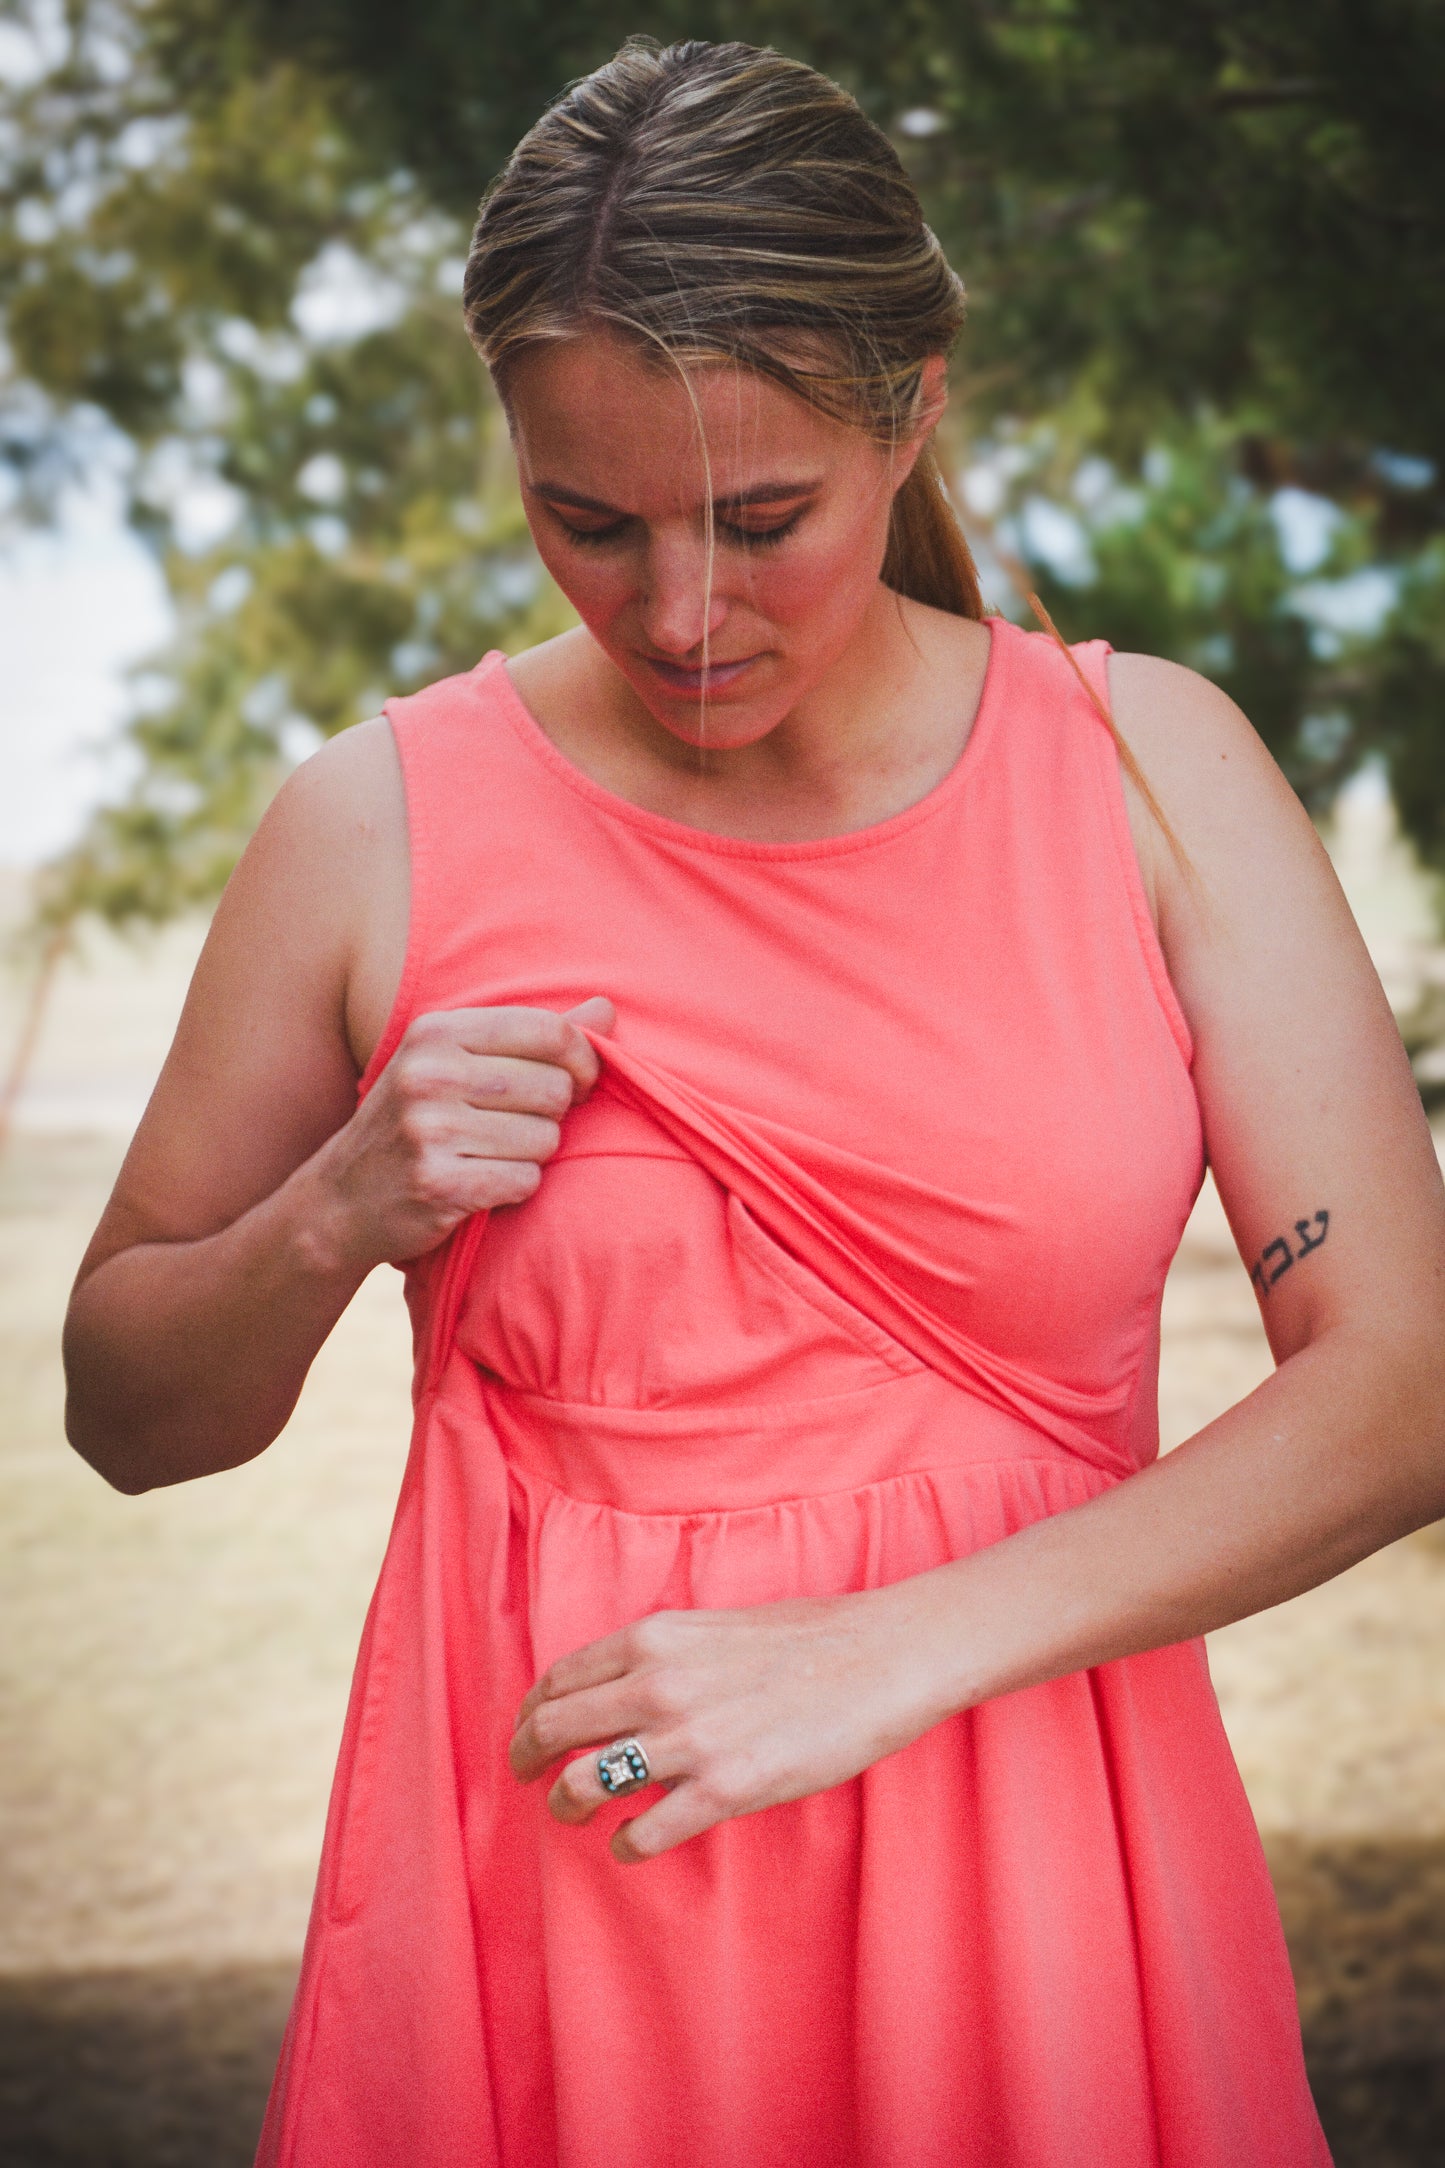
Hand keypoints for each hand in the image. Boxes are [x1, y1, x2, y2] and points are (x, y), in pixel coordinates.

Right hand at [306, 995, 614, 1271]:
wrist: (339, 1202)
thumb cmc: (413, 1124)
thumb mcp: (456, 1063)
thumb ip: (534, 1036)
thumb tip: (608, 1010)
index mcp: (436, 1032)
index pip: (549, 1031)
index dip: (583, 1060)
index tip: (579, 1082)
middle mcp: (430, 1074)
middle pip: (554, 1089)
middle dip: (552, 1115)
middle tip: (515, 1128)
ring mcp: (430, 1130)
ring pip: (545, 1139)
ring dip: (532, 1156)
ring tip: (489, 1156)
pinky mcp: (438, 1184)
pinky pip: (524, 1181)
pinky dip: (514, 1188)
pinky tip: (479, 1184)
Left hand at [508, 1587, 941, 1862]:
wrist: (882, 1656)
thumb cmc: (809, 1637)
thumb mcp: (715, 1624)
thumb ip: (663, 1655)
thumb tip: (621, 1686)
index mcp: (654, 1638)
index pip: (558, 1678)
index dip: (530, 1712)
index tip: (528, 1731)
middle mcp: (657, 1685)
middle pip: (552, 1730)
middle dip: (527, 1760)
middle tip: (528, 1779)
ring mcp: (689, 1740)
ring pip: (583, 1784)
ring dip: (567, 1805)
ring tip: (574, 1815)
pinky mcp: (726, 1789)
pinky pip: (644, 1831)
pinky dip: (625, 1844)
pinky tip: (630, 1844)